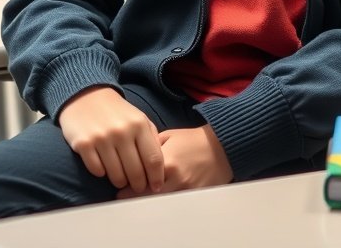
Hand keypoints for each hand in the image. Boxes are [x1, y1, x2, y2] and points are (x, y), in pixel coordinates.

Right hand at [59, 86, 163, 193]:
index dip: (156, 177)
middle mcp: (122, 131)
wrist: (86, 96)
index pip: (154, 159)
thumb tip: (159, 166)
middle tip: (137, 188)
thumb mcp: (139, 118)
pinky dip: (102, 173)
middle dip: (139, 185)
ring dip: (120, 182)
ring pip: (116, 176)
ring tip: (121, 179)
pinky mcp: (84, 144)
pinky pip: (97, 171)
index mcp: (139, 124)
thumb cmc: (116, 112)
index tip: (156, 187)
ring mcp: (102, 138)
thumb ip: (151, 139)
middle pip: (136, 172)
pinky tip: (104, 168)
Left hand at [116, 124, 232, 198]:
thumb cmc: (193, 139)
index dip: (128, 185)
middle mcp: (174, 177)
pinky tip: (159, 205)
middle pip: (148, 195)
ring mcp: (185, 189)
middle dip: (135, 198)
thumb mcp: (169, 135)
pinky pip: (175, 205)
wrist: (221, 146)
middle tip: (124, 200)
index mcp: (165, 160)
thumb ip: (151, 146)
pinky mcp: (194, 196)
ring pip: (160, 203)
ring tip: (139, 203)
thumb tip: (134, 154)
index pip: (140, 177)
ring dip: (149, 203)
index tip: (119, 189)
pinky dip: (166, 206)